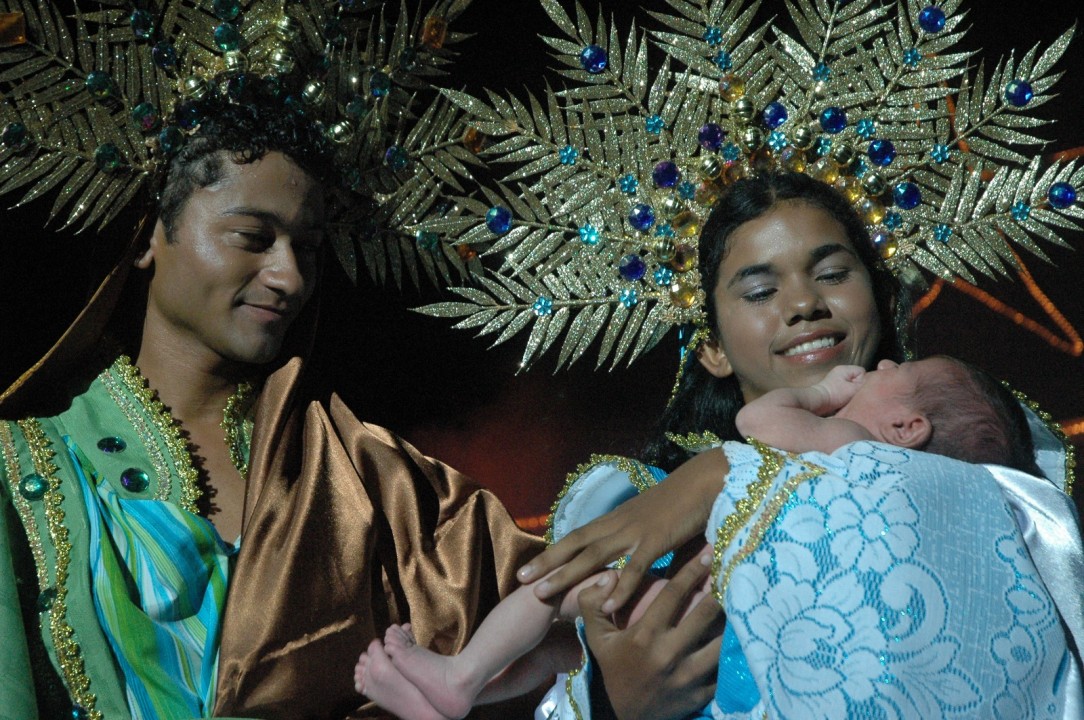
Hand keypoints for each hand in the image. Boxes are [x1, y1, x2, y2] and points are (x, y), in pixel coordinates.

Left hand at [518, 449, 728, 611]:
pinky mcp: (657, 539)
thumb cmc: (682, 503)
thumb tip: (627, 563)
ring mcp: (635, 531)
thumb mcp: (651, 524)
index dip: (552, 552)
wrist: (707, 481)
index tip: (530, 567)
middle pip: (574, 544)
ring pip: (593, 556)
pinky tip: (605, 606)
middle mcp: (618, 524)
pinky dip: (618, 587)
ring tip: (542, 594)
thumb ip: (636, 543)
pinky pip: (633, 567)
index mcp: (616, 519)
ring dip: (565, 575)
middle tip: (521, 580)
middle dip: (546, 563)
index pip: (576, 536)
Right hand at [579, 548, 723, 719]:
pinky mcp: (703, 693)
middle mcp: (669, 654)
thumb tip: (607, 575)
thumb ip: (592, 604)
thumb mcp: (597, 638)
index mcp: (645, 636)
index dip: (692, 571)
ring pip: (721, 640)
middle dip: (721, 589)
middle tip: (732, 569)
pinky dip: (732, 649)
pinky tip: (739, 633)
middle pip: (706, 613)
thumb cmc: (615, 668)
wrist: (626, 716)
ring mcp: (688, 676)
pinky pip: (725, 666)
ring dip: (731, 619)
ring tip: (740, 600)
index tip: (707, 553)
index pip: (674, 595)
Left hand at [815, 364, 864, 412]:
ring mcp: (837, 380)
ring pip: (853, 384)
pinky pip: (847, 389)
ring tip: (850, 398)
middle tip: (856, 394)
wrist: (818, 403)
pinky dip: (848, 394)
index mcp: (844, 369)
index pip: (862, 371)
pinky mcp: (835, 388)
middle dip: (859, 386)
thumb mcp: (852, 389)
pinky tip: (846, 400)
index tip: (859, 389)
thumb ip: (864, 385)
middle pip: (858, 378)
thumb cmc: (835, 395)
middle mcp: (840, 372)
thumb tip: (873, 383)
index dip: (864, 380)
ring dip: (853, 392)